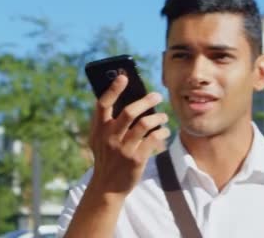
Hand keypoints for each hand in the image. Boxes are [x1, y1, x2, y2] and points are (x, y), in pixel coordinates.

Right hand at [88, 74, 169, 198]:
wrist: (107, 187)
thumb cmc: (107, 157)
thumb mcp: (99, 139)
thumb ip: (108, 122)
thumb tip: (129, 98)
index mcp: (99, 129)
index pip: (103, 104)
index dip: (113, 89)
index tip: (123, 77)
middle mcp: (109, 137)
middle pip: (129, 112)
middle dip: (146, 100)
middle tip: (156, 95)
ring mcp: (123, 149)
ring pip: (144, 124)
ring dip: (158, 117)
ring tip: (163, 115)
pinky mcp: (136, 159)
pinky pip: (154, 139)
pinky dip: (162, 132)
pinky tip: (165, 131)